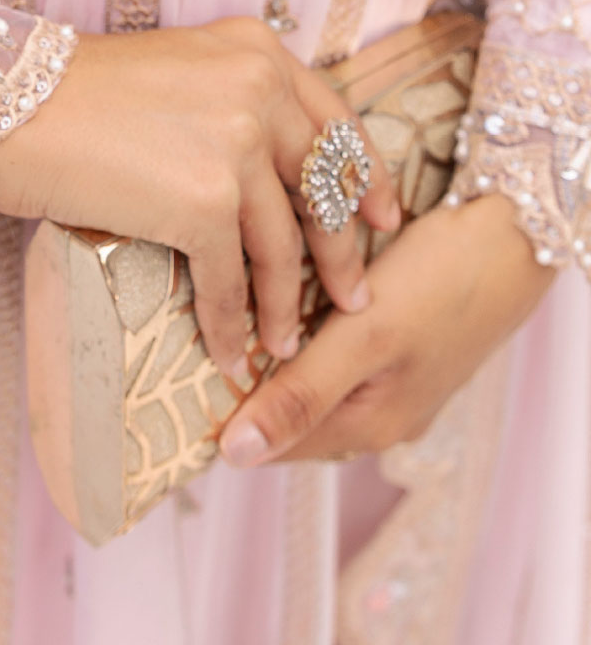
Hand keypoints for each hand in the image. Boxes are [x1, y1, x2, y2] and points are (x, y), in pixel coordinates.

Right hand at [0, 18, 399, 379]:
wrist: (8, 104)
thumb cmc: (72, 92)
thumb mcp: (176, 70)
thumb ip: (230, 102)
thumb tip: (264, 176)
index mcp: (255, 51)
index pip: (334, 119)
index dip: (366, 175)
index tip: (385, 216)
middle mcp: (258, 90)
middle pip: (322, 186)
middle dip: (342, 250)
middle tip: (354, 295)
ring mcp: (235, 147)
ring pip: (282, 245)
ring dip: (285, 304)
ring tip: (285, 343)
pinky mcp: (201, 204)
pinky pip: (229, 280)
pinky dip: (231, 322)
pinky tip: (228, 349)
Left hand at [219, 193, 554, 466]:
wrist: (514, 229)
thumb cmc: (444, 279)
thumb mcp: (366, 336)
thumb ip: (302, 393)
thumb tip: (234, 457)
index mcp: (369, 424)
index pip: (272, 443)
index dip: (221, 415)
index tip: (172, 377)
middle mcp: (376, 409)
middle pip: (286, 406)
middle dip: (240, 376)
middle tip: (187, 329)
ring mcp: (388, 373)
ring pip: (305, 369)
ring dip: (269, 344)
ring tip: (222, 304)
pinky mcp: (394, 335)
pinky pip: (329, 341)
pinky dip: (299, 319)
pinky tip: (276, 285)